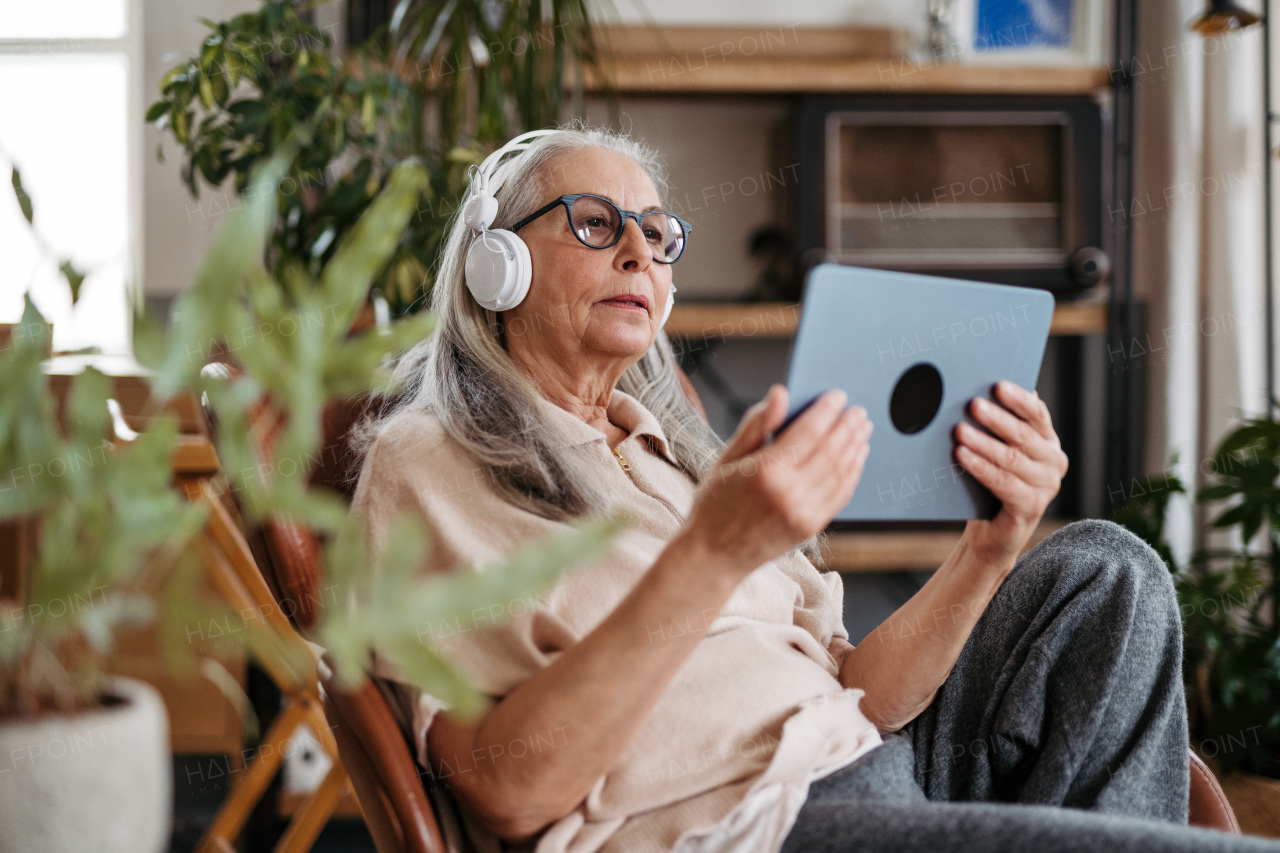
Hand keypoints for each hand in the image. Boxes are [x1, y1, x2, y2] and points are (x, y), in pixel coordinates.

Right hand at [679, 385, 872, 581]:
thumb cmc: (715, 504)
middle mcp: (788, 493)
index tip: (838, 395)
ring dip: (855, 447)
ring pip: (841, 472)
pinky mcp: (811, 527)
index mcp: (765, 472)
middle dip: (847, 426)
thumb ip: (756, 425)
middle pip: (831, 450)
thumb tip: (781, 393)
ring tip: (862, 429)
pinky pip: (840, 494)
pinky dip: (852, 472)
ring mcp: (803, 513)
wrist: (714, 555)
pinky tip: (856, 457)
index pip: (808, 432)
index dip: (827, 411)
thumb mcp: (727, 459)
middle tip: (857, 410)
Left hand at [953, 380, 1068, 568]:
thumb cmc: (990, 485)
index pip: (1037, 414)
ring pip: (1011, 459)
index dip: (1018, 399)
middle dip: (996, 419)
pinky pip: (1003, 483)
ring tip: (959, 431)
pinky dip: (981, 468)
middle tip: (972, 405)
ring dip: (983, 444)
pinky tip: (962, 456)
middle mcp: (1054, 462)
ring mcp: (1046, 487)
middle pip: (1023, 435)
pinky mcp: (1032, 507)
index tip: (997, 386)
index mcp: (1048, 442)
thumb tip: (982, 388)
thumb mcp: (997, 451)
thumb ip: (999, 425)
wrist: (991, 532)